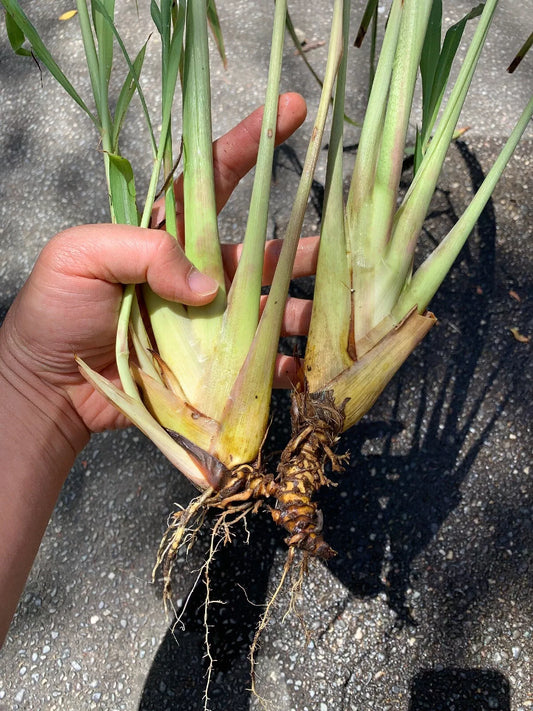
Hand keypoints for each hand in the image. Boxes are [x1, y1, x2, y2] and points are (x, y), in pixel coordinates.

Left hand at [0, 93, 316, 438]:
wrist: (48, 386)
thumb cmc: (55, 311)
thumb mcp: (81, 258)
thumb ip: (142, 251)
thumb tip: (209, 284)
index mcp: (166, 234)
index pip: (214, 179)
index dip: (251, 143)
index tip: (289, 110)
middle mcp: (195, 271)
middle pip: (260, 250)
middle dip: (302, 246)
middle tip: (338, 249)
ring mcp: (205, 318)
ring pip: (267, 306)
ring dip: (300, 310)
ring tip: (325, 320)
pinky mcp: (207, 362)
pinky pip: (255, 361)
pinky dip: (279, 365)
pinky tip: (293, 370)